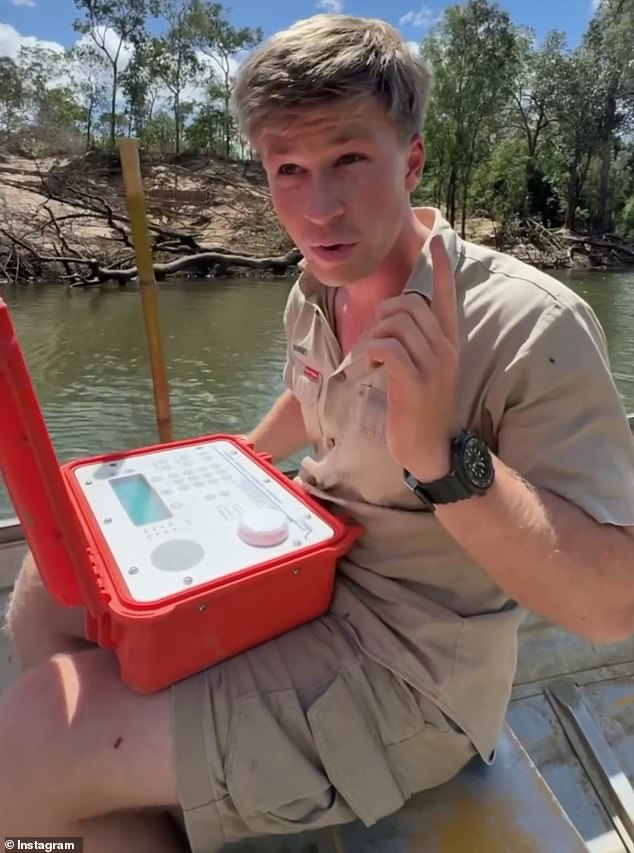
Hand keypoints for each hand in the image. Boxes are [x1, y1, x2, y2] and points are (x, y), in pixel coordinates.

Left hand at [365, 234, 458, 480]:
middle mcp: (445, 347)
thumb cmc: (420, 408)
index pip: (446, 295)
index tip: (437, 238)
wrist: (431, 448)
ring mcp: (433, 363)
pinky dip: (371, 351)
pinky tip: (370, 366)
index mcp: (448, 341)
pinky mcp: (416, 381)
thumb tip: (390, 319)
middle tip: (373, 342)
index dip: (442, 266)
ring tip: (371, 358)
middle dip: (381, 316)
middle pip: (407, 305)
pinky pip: (387, 346)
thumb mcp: (423, 370)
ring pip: (395, 323)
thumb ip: (414, 343)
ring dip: (372, 336)